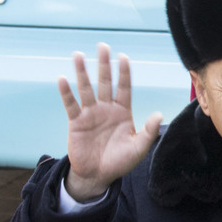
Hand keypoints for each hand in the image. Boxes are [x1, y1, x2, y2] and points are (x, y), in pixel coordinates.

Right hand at [60, 44, 162, 200]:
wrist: (98, 175)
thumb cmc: (120, 161)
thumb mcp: (138, 148)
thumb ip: (149, 131)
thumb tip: (158, 114)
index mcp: (123, 112)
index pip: (124, 87)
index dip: (124, 73)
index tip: (123, 57)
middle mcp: (106, 109)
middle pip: (105, 82)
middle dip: (104, 64)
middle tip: (103, 46)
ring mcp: (90, 113)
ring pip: (86, 88)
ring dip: (82, 72)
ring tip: (78, 54)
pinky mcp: (76, 122)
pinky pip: (71, 104)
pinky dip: (66, 92)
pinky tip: (62, 79)